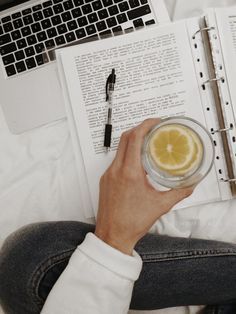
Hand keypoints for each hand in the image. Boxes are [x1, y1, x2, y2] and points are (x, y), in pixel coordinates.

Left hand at [95, 119, 192, 254]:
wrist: (113, 236)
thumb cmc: (131, 222)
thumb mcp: (160, 206)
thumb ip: (179, 192)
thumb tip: (190, 184)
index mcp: (129, 173)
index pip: (134, 138)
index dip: (145, 125)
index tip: (155, 122)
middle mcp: (116, 170)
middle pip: (125, 138)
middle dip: (140, 129)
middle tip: (153, 129)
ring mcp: (108, 175)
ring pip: (119, 149)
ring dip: (132, 142)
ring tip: (147, 144)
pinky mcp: (105, 180)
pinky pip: (115, 160)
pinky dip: (126, 155)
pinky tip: (136, 162)